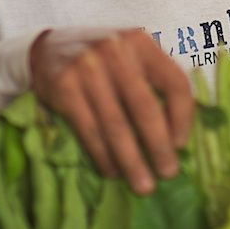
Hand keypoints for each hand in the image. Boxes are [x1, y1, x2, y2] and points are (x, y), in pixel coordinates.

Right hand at [28, 27, 192, 193]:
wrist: (47, 48)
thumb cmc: (100, 60)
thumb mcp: (129, 57)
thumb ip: (152, 82)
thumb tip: (176, 136)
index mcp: (141, 43)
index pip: (174, 82)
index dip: (183, 117)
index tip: (180, 144)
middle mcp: (116, 51)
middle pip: (145, 107)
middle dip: (159, 146)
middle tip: (168, 174)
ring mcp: (88, 68)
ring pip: (116, 124)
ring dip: (131, 160)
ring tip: (142, 185)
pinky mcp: (64, 86)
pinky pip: (89, 130)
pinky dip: (103, 155)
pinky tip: (111, 171)